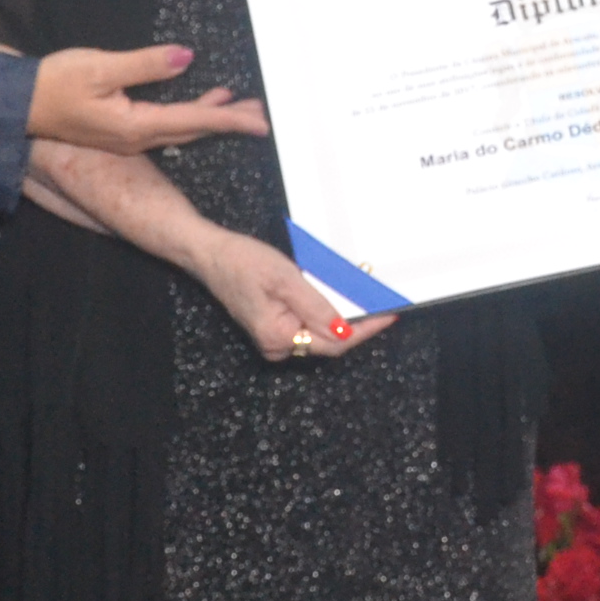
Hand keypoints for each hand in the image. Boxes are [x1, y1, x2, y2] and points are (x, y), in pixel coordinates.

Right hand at [28, 46, 271, 154]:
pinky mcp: (120, 131)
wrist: (17, 105)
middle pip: (193, 129)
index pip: (193, 120)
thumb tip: (187, 58)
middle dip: (229, 121)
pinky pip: (166, 125)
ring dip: (212, 117)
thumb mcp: (100, 66)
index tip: (259, 121)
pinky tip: (201, 104)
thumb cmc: (54, 83)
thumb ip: (146, 64)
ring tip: (240, 107)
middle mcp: (136, 138)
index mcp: (135, 125)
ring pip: (181, 129)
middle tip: (262, 115)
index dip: (230, 118)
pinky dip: (190, 115)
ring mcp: (128, 138)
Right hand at [182, 225, 395, 362]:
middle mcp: (277, 346)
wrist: (209, 254)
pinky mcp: (273, 327)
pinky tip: (339, 298)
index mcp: (279, 338)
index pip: (334, 342)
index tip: (389, 315)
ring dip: (342, 317)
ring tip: (365, 299)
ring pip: (319, 333)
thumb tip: (344, 331)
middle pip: (328, 342)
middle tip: (381, 303)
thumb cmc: (243, 262)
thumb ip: (316, 307)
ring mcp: (274, 339)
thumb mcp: (285, 279)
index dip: (364, 330)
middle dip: (356, 324)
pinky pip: (307, 325)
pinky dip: (325, 313)